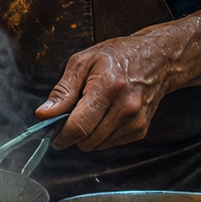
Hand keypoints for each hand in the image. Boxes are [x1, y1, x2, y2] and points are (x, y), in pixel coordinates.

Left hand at [34, 28, 176, 152]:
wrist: (156, 59)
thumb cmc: (117, 56)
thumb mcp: (83, 62)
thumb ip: (62, 90)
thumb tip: (44, 113)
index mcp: (108, 87)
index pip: (79, 126)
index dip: (61, 136)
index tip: (52, 135)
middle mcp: (126, 107)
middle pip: (88, 141)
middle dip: (73, 134)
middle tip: (72, 115)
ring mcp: (136, 120)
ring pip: (98, 145)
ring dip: (88, 134)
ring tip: (92, 110)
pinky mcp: (140, 130)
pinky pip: (110, 144)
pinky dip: (101, 134)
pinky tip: (106, 114)